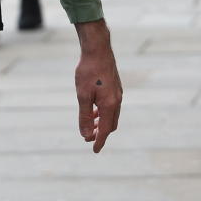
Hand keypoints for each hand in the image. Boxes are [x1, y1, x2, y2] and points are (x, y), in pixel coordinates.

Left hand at [74, 22, 122, 153]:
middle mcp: (117, 101)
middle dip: (101, 133)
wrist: (97, 50)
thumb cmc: (88, 72)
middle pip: (111, 124)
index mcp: (110, 105)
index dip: (99, 141)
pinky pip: (111, 106)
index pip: (105, 130)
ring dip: (101, 123)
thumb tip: (86, 135)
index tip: (95, 151)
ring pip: (111, 115)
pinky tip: (93, 111)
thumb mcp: (82, 96)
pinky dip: (103, 113)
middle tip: (88, 139)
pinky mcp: (115, 88)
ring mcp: (118, 94)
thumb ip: (84, 116)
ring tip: (89, 127)